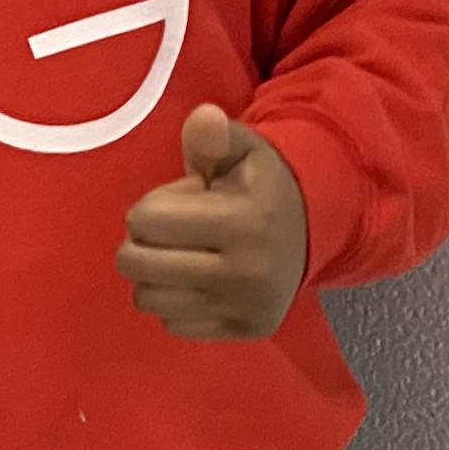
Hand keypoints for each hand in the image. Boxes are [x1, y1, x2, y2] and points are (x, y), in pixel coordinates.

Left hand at [116, 105, 307, 339]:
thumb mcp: (242, 150)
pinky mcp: (245, 331)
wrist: (312, 229)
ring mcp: (244, 307)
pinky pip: (173, 324)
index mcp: (243, 222)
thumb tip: (202, 117)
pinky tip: (201, 281)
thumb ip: (214, 137)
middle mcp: (245, 272)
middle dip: (142, 242)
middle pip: (137, 264)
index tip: (182, 203)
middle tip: (173, 232)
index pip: (145, 221)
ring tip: (186, 255)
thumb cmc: (260, 185)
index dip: (152, 207)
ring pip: (148, 299)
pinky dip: (176, 303)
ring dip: (154, 276)